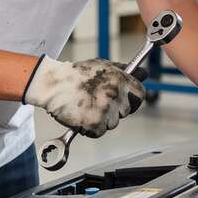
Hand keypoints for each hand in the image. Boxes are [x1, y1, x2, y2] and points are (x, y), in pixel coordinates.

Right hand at [23, 57, 144, 137]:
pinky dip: (90, 129)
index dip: (134, 99)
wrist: (53, 83)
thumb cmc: (76, 74)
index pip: (140, 94)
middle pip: (126, 111)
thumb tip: (143, 73)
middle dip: (115, 110)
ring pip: (113, 123)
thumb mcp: (103, 65)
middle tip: (99, 104)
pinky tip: (81, 116)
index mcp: (121, 80)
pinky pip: (99, 132)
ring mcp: (106, 110)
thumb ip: (124, 70)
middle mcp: (116, 95)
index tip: (127, 101)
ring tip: (87, 107)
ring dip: (102, 120)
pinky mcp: (95, 124)